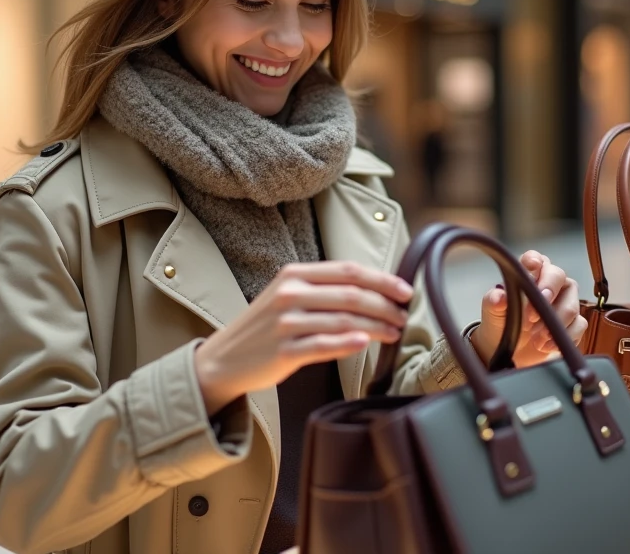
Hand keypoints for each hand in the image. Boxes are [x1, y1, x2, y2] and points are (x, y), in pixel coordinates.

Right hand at [194, 262, 412, 415]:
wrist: (225, 358)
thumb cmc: (266, 327)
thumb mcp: (288, 296)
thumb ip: (324, 290)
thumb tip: (375, 291)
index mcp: (294, 275)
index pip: (348, 271)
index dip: (382, 280)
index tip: (405, 291)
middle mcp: (289, 294)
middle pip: (351, 295)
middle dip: (385, 306)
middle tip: (403, 316)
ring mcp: (285, 323)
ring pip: (343, 321)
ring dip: (375, 327)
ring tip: (393, 333)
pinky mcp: (284, 351)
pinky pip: (324, 345)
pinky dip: (348, 344)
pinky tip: (366, 344)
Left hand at [470, 251, 585, 369]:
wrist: (510, 352)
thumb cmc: (502, 324)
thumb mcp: (493, 313)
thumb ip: (494, 302)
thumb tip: (499, 297)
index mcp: (528, 273)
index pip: (535, 258)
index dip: (534, 262)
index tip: (531, 270)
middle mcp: (550, 282)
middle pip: (559, 276)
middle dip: (548, 295)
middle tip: (532, 316)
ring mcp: (565, 301)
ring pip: (572, 304)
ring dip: (554, 323)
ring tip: (536, 338)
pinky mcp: (574, 322)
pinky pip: (579, 325)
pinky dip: (564, 336)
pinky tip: (546, 345)